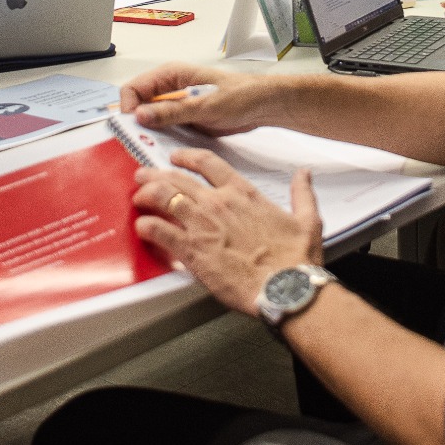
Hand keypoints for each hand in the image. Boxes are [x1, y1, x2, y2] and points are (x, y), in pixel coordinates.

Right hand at [120, 64, 280, 135]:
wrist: (263, 106)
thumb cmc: (239, 97)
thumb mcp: (205, 106)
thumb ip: (172, 111)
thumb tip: (139, 115)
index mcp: (170, 75)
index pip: (133, 88)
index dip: (128, 107)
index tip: (133, 127)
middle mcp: (168, 88)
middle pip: (137, 105)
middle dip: (135, 123)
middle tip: (140, 143)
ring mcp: (175, 104)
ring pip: (149, 119)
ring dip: (147, 133)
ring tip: (150, 149)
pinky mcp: (183, 119)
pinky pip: (163, 129)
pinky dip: (160, 139)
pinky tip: (164, 150)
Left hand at [133, 149, 322, 314]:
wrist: (286, 287)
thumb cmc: (295, 259)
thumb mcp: (307, 219)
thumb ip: (302, 193)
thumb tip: (304, 174)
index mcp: (243, 194)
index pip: (208, 163)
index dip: (187, 157)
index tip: (176, 158)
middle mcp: (219, 203)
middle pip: (177, 178)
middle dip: (156, 174)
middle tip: (144, 176)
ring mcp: (203, 225)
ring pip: (163, 197)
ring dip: (146, 194)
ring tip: (137, 197)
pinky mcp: (192, 250)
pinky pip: (160, 231)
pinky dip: (147, 226)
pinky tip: (141, 227)